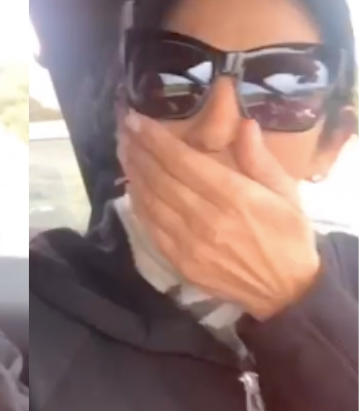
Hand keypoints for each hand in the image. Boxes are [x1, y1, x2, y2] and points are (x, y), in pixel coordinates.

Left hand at [119, 111, 319, 318]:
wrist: (285, 290)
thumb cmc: (287, 235)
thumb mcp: (286, 192)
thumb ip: (260, 159)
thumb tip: (243, 124)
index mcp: (234, 196)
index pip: (182, 161)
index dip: (155, 139)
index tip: (135, 120)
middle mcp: (205, 217)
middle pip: (160, 177)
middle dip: (138, 150)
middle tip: (123, 130)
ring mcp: (188, 242)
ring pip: (150, 200)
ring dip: (132, 173)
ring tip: (123, 151)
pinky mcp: (179, 260)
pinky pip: (150, 226)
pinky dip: (137, 204)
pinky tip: (131, 187)